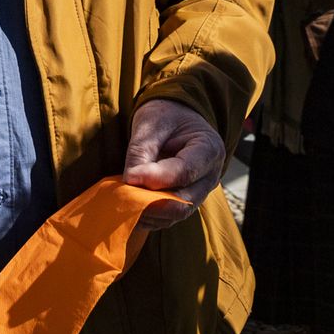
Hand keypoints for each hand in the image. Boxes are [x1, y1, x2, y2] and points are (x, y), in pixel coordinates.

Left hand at [123, 98, 225, 229]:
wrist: (174, 118)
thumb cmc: (165, 116)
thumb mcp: (152, 124)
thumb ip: (141, 152)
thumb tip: (130, 182)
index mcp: (209, 149)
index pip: (185, 172)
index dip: (156, 178)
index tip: (129, 177)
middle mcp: (210, 176)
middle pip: (183, 202)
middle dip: (151, 202)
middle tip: (123, 195)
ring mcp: (200, 192)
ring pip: (175, 214)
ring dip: (147, 212)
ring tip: (123, 199)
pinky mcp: (185, 202)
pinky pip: (168, 217)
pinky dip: (148, 215)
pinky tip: (130, 204)